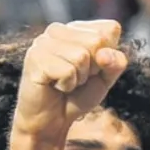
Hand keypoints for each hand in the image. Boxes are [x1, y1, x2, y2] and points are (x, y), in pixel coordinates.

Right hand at [12, 20, 128, 141]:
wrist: (52, 121)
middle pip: (97, 41)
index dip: (108, 57)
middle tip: (76, 78)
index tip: (91, 70)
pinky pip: (67, 71)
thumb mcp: (106, 78)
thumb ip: (115, 62)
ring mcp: (43, 42)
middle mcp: (57, 29)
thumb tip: (104, 54)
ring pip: (81, 56)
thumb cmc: (77, 96)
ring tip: (65, 83)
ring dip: (79, 78)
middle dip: (93, 68)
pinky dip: (67, 85)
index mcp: (76, 28)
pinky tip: (55, 86)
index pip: (110, 29)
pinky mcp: (35, 58)